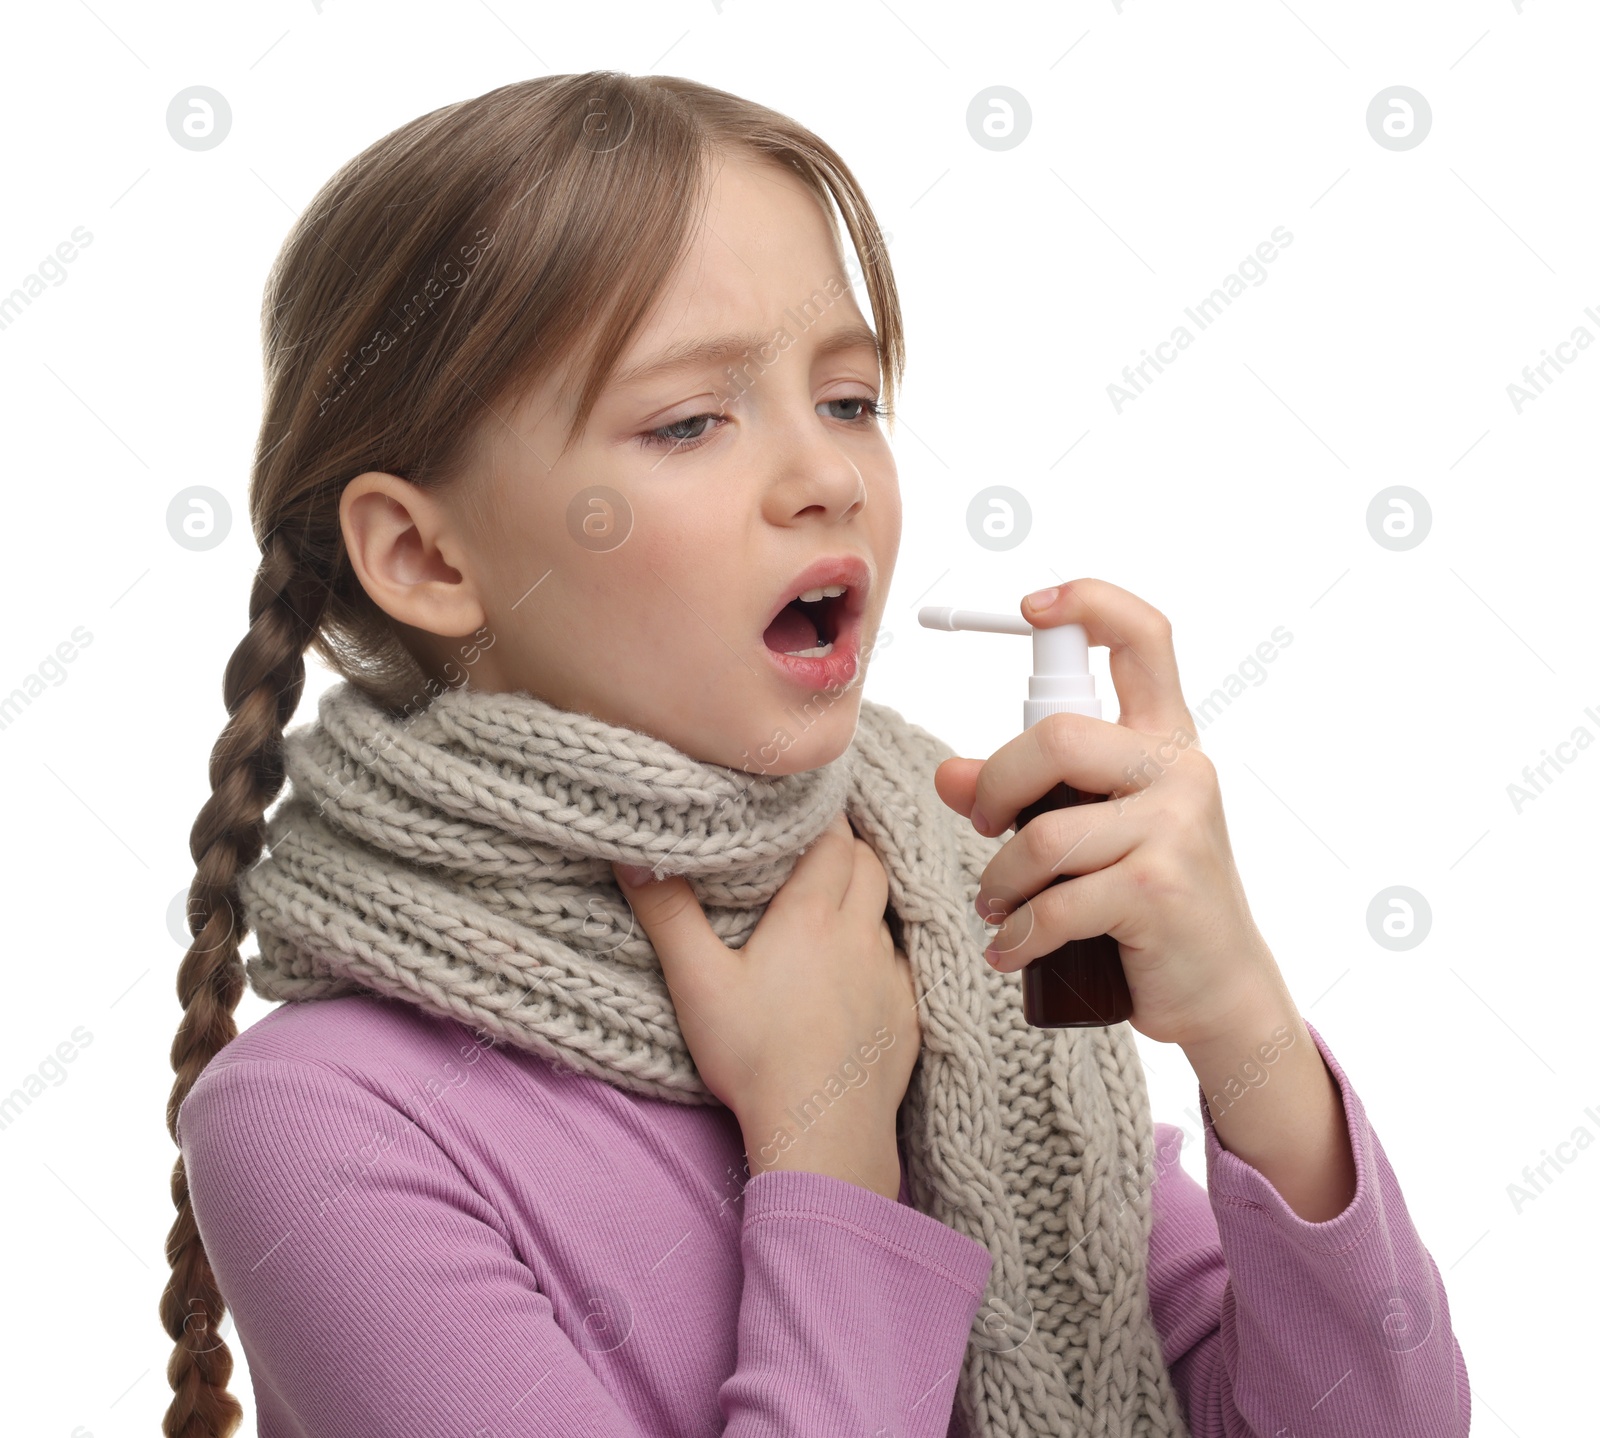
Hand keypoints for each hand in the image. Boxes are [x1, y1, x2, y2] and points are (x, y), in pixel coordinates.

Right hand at [611, 811, 919, 1199]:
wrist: (822, 1133)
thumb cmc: (756, 1057)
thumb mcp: (697, 982)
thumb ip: (667, 914)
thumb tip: (634, 854)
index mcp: (813, 913)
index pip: (834, 838)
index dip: (821, 817)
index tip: (803, 806)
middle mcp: (861, 933)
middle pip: (869, 865)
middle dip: (848, 848)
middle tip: (816, 847)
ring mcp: (891, 974)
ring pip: (886, 912)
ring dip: (866, 898)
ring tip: (833, 905)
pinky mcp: (908, 1014)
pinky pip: (904, 963)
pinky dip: (882, 952)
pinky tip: (858, 971)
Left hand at [931, 577, 1289, 1050]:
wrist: (1219, 990)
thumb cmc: (1149, 901)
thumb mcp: (1092, 833)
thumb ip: (1024, 794)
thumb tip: (947, 775)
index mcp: (1166, 740)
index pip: (1144, 637)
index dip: (1090, 602)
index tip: (1030, 605)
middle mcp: (1180, 770)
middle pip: (1057, 736)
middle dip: (997, 786)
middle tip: (983, 826)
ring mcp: (1176, 828)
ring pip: (1044, 834)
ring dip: (1000, 880)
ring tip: (998, 905)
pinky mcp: (1159, 890)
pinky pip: (1055, 904)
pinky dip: (1017, 934)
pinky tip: (1011, 949)